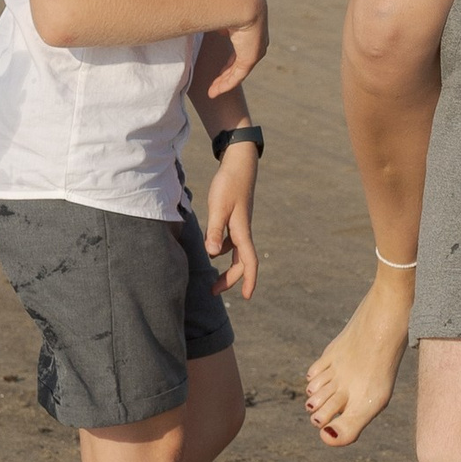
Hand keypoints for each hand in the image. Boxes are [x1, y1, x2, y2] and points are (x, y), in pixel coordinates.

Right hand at [194, 0, 268, 106]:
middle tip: (214, 83)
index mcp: (248, 24)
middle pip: (240, 61)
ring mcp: (255, 48)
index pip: (239, 45)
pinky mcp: (251, 56)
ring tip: (212, 92)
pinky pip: (237, 76)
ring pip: (238, 71)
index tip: (217, 65)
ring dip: (224, 82)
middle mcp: (255, 38)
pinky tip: (214, 92)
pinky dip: (225, 85)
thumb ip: (206, 13)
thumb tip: (193, 8)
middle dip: (226, 73)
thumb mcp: (213, 7)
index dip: (227, 57)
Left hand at [204, 141, 259, 297]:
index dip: (249, 280)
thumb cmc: (228, 184)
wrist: (238, 164)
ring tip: (212, 276)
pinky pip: (230, 241)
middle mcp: (243, 231)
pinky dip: (222, 248)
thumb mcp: (218, 208)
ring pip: (236, 252)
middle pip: (242, 261)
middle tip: (214, 291)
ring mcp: (240, 224)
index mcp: (241, 231)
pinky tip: (211, 248)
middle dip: (231, 278)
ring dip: (227, 266)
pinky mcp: (234, 217)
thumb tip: (213, 255)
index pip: (249, 262)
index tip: (247, 297)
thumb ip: (215, 231)